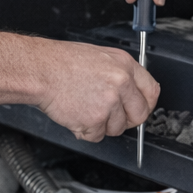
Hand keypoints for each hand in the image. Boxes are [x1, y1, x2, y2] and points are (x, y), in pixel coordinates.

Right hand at [34, 40, 159, 140]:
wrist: (41, 70)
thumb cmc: (62, 62)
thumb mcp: (100, 56)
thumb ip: (120, 74)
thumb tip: (131, 91)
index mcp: (125, 65)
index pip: (151, 91)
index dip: (145, 103)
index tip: (138, 108)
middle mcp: (121, 83)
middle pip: (139, 115)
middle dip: (126, 120)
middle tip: (110, 115)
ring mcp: (109, 103)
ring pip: (117, 128)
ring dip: (102, 125)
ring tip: (85, 108)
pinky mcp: (94, 120)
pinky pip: (97, 136)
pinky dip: (86, 131)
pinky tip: (76, 114)